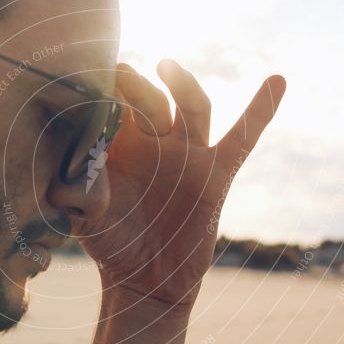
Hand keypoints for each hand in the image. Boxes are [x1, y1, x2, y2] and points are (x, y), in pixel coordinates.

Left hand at [73, 60, 285, 311]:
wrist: (145, 277)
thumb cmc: (110, 241)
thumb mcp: (86, 217)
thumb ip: (77, 191)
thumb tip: (66, 174)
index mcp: (122, 144)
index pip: (116, 103)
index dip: (107, 88)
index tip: (93, 72)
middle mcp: (155, 141)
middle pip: (151, 99)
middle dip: (137, 86)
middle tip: (122, 72)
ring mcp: (188, 154)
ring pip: (190, 107)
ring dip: (182, 84)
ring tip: (165, 66)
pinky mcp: (217, 173)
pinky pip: (242, 138)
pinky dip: (261, 111)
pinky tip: (278, 80)